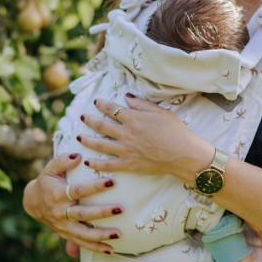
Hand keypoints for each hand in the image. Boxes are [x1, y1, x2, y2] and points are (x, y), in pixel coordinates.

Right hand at [22, 153, 123, 253]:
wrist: (33, 202)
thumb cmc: (48, 181)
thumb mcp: (50, 168)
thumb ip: (63, 160)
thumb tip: (78, 155)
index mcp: (57, 195)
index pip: (77, 191)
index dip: (94, 187)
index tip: (112, 181)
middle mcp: (60, 213)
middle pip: (83, 214)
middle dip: (102, 212)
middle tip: (120, 208)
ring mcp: (63, 226)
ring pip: (83, 233)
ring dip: (101, 235)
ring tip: (119, 233)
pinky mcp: (67, 235)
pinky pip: (82, 243)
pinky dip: (96, 248)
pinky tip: (111, 249)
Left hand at [78, 95, 213, 183]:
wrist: (183, 154)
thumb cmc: (175, 131)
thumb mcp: (160, 112)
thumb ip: (141, 104)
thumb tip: (126, 97)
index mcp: (133, 119)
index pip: (112, 109)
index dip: (102, 104)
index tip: (96, 102)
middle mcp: (125, 133)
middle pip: (101, 125)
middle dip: (89, 120)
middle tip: (82, 116)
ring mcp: (125, 150)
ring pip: (99, 144)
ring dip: (87, 140)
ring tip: (79, 136)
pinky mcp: (128, 165)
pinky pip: (108, 164)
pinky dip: (96, 163)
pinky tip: (88, 162)